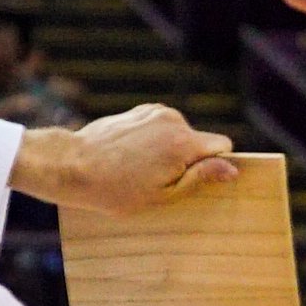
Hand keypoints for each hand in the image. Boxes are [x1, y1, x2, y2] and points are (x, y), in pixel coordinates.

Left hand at [13, 103, 241, 213]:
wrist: (73, 166)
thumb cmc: (116, 190)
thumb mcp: (163, 195)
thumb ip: (200, 179)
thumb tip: (232, 169)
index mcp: (182, 143)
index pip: (222, 146)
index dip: (214, 166)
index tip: (197, 182)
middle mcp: (173, 120)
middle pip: (200, 140)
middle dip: (190, 160)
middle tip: (162, 182)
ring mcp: (155, 112)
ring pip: (181, 133)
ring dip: (171, 150)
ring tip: (143, 170)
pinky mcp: (141, 110)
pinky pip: (163, 126)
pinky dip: (156, 140)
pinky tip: (135, 156)